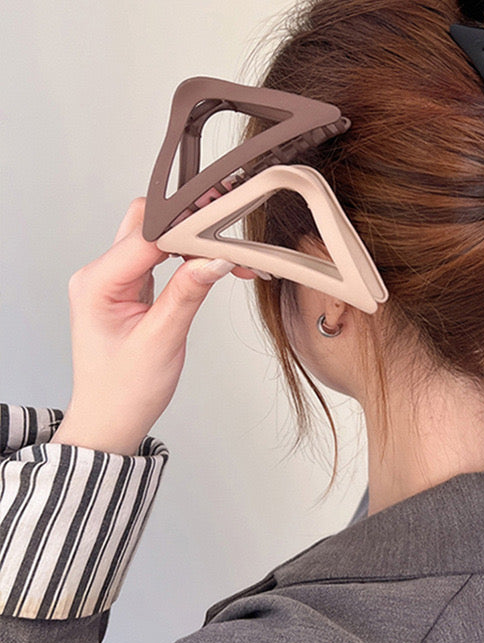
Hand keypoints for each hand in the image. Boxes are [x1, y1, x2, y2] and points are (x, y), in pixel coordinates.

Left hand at [52, 199, 245, 454]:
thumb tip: (216, 257)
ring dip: (191, 242)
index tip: (223, 236)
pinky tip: (208, 266)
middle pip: (147, 222)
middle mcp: (99, 275)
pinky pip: (158, 256)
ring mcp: (113, 279)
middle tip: (227, 242)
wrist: (110, 420)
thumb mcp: (163, 341)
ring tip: (226, 258)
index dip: (187, 231)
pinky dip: (186, 256)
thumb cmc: (124, 391)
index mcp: (97, 284)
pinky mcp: (129, 286)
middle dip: (190, 227)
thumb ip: (188, 292)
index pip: (146, 236)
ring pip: (156, 235)